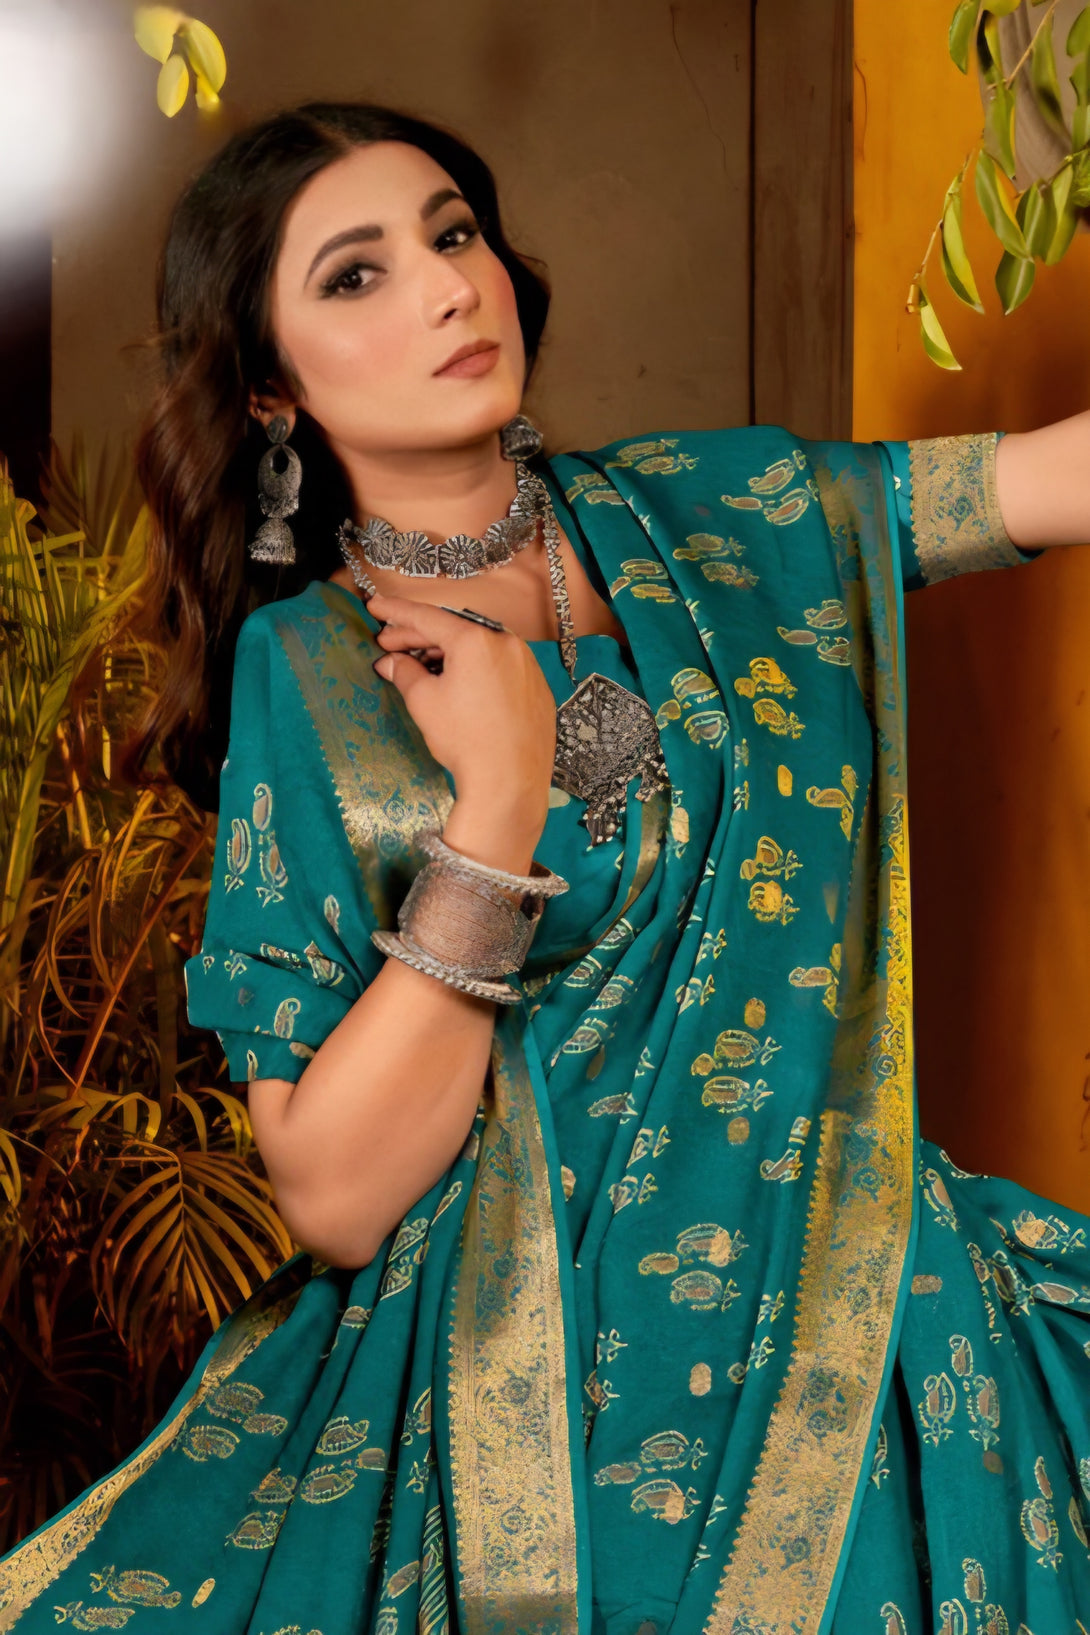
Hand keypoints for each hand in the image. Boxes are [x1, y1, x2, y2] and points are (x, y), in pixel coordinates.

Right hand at [368, 593, 555, 842]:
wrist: (509, 782)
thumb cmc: (466, 740)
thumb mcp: (424, 702)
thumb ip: (404, 672)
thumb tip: (390, 662)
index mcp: (476, 639)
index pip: (427, 617)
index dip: (396, 612)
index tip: (376, 606)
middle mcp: (507, 643)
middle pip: (454, 631)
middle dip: (419, 637)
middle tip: (389, 644)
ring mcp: (527, 665)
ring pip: (479, 648)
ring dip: (447, 653)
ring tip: (420, 667)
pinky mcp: (537, 688)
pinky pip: (500, 667)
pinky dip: (475, 670)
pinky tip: (457, 685)